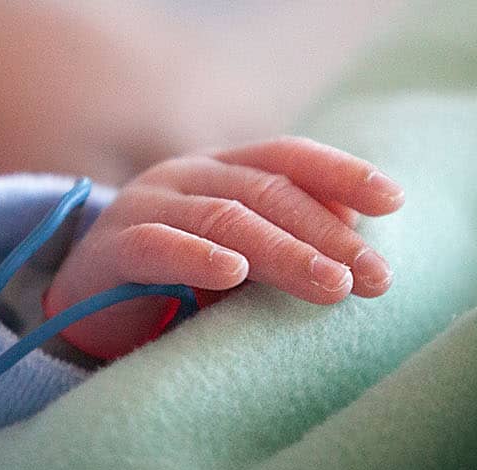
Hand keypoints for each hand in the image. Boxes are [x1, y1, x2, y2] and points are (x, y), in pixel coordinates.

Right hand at [46, 137, 404, 359]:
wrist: (83, 306)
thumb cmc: (176, 283)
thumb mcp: (238, 256)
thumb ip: (285, 239)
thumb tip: (356, 238)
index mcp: (221, 170)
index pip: (287, 157)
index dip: (341, 173)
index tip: (393, 201)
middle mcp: (186, 176)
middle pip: (266, 192)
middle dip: (327, 234)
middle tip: (373, 276)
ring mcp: (145, 207)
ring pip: (224, 219)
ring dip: (284, 252)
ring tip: (331, 286)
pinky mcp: (111, 249)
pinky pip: (157, 247)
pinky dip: (197, 257)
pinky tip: (233, 273)